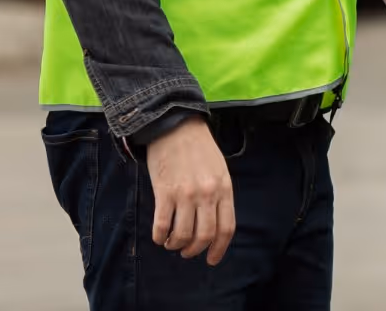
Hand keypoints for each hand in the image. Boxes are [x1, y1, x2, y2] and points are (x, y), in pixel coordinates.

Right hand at [146, 115, 235, 265]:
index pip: (226, 228)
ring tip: (171, 242)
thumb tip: (213, 223)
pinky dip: (160, 236)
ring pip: (182, 235)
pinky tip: (159, 236)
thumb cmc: (198, 148)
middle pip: (204, 236)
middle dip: (194, 250)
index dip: (219, 249)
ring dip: (175, 245)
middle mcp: (207, 194)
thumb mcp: (219, 169)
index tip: (211, 259)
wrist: (175, 126)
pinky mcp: (164, 192)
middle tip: (187, 252)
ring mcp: (186, 194)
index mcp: (224, 188)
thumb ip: (219, 194)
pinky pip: (162, 225)